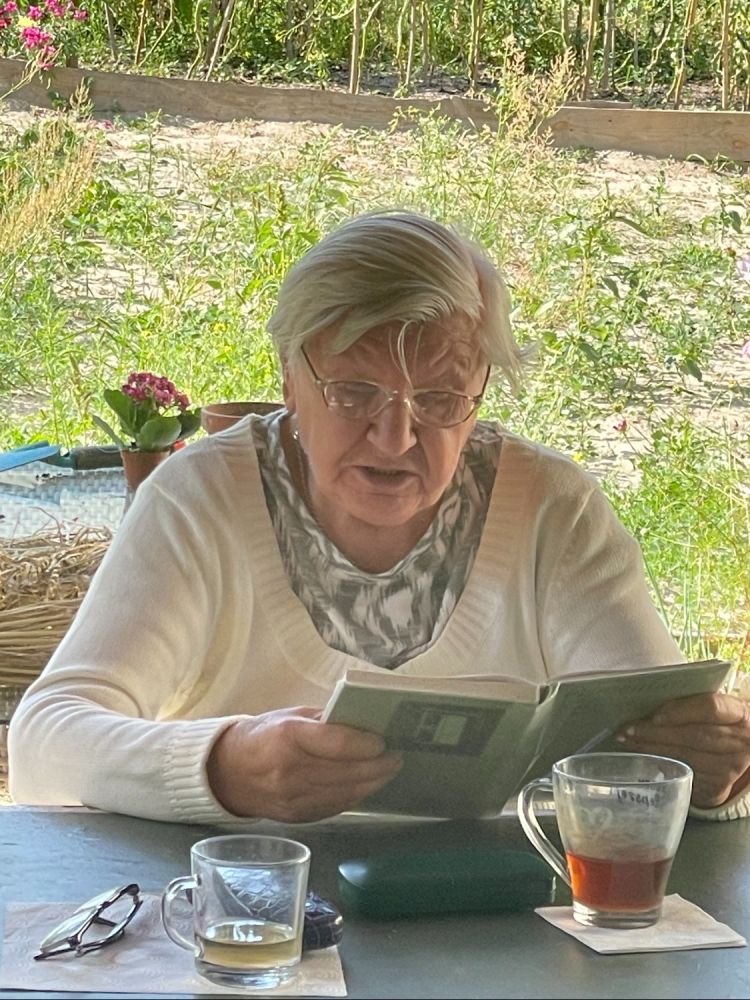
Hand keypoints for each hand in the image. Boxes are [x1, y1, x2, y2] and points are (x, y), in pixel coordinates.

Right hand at [206, 706, 402, 821]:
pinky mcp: (297, 817)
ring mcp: (293, 799)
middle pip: (346, 772)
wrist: (226, 774)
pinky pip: (335, 807)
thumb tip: (362, 723)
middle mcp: (291, 771)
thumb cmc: (263, 736)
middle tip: (396, 757)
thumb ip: (324, 721)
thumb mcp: (290, 716)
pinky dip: (354, 796)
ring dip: (372, 783)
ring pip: (345, 793)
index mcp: (288, 737)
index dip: (364, 744)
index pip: (336, 743)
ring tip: (387, 771)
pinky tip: (365, 786)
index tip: (383, 742)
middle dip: (378, 766)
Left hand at [617, 692, 749, 807]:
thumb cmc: (716, 720)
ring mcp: (730, 767)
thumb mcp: (713, 708)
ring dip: (653, 750)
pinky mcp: (718, 786)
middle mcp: (741, 742)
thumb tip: (646, 700)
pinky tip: (642, 758)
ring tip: (627, 742)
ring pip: (687, 758)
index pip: (711, 707)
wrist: (742, 749)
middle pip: (694, 736)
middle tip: (627, 730)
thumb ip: (690, 703)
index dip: (681, 711)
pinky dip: (660, 766)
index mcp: (739, 713)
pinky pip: (684, 776)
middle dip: (656, 733)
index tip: (654, 715)